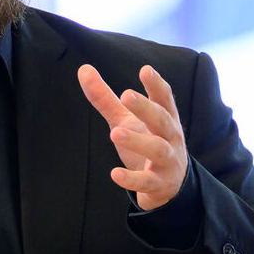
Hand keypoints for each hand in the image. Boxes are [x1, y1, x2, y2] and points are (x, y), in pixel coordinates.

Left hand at [77, 64, 187, 209]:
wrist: (168, 184)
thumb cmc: (146, 141)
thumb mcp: (125, 118)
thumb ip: (105, 97)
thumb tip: (83, 69)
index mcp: (164, 117)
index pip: (163, 98)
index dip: (156, 84)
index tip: (145, 70)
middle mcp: (170, 136)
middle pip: (161, 119)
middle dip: (145, 107)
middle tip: (126, 95)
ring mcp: (168, 161)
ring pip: (157, 149)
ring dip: (137, 141)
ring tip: (115, 133)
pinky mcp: (159, 183)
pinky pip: (147, 181)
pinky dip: (132, 179)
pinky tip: (114, 174)